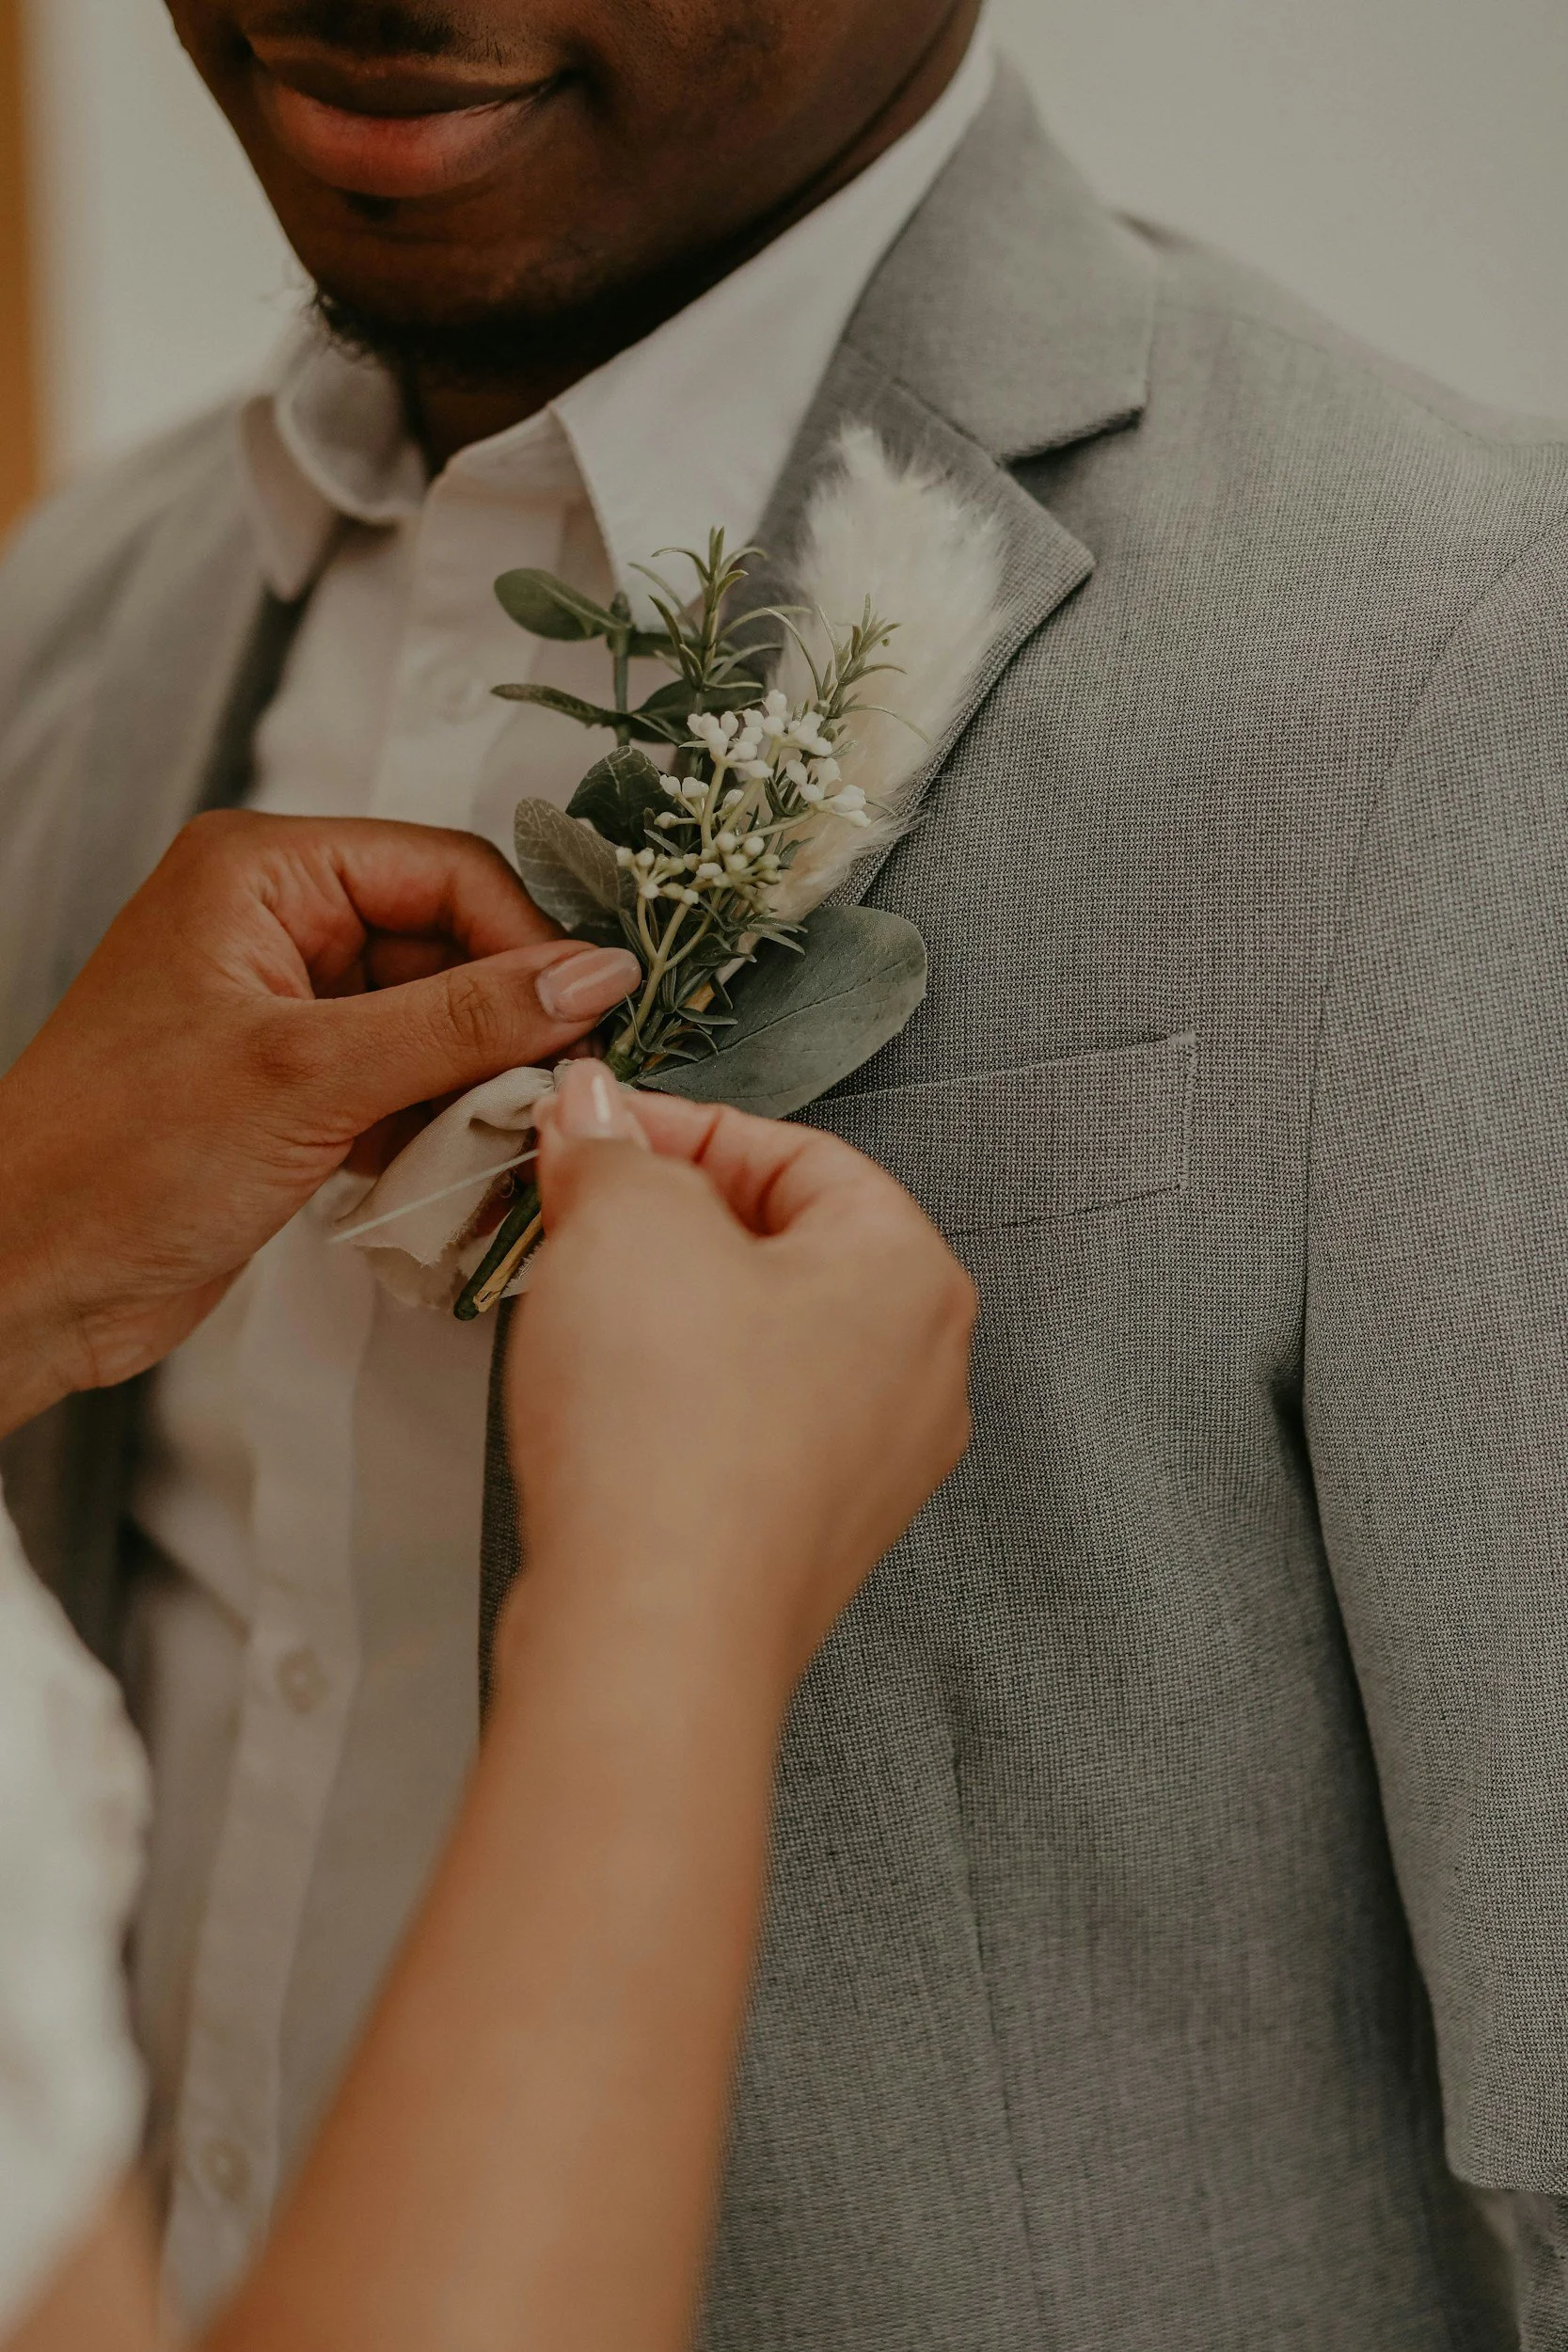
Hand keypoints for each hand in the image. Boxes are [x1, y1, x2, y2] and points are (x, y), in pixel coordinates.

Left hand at [0, 811, 640, 1431]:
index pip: (446, 870)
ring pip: (436, 1022)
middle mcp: (276, 925)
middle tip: (553, 1092)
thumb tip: (589, 975)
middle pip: (449, 944)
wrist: (28, 1279)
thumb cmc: (115, 1160)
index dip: (524, 941)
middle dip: (504, 1022)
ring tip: (499, 1140)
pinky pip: (406, 1084)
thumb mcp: (310, 1076)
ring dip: (476, 1084)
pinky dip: (438, 1126)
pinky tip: (451, 1171)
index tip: (588, 1016)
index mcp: (261, 872)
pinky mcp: (295, 1089)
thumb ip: (463, 1020)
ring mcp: (286, 1011)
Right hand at [499, 1063, 976, 1705]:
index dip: (675, 1130)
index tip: (584, 1134)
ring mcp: (873, 1466)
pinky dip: (675, 1399)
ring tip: (578, 1313)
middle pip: (782, 1245)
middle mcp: (920, 1370)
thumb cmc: (668, 1430)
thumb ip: (613, 1151)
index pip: (795, 1152)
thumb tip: (595, 1117)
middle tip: (569, 1217)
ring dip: (664, 1310)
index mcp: (912, 1272)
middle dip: (666, 1221)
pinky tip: (607, 1408)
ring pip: (760, 1339)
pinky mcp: (808, 1536)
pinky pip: (743, 1426)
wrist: (651, 1634)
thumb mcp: (625, 1224)